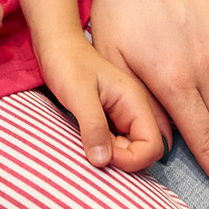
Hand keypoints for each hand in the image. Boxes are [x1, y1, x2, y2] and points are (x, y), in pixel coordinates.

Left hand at [36, 33, 165, 171]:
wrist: (55, 46)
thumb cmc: (67, 63)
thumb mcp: (78, 95)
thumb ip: (93, 126)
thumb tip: (103, 162)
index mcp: (135, 102)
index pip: (153, 146)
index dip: (132, 159)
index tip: (103, 154)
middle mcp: (133, 111)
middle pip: (143, 152)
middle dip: (120, 159)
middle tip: (92, 147)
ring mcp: (122, 116)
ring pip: (128, 151)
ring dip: (110, 156)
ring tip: (87, 142)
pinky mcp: (109, 120)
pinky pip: (115, 145)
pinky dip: (102, 150)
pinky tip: (85, 140)